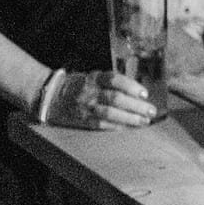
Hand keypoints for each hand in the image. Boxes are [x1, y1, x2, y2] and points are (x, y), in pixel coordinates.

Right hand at [45, 69, 159, 128]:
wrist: (52, 97)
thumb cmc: (79, 85)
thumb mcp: (93, 77)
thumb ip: (112, 82)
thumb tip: (137, 91)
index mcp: (93, 78)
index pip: (114, 79)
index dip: (131, 86)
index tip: (144, 93)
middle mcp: (89, 92)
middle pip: (116, 98)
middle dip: (136, 106)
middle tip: (151, 111)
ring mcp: (85, 107)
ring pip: (110, 113)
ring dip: (130, 118)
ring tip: (144, 121)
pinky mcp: (82, 120)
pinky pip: (102, 125)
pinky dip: (117, 126)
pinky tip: (129, 127)